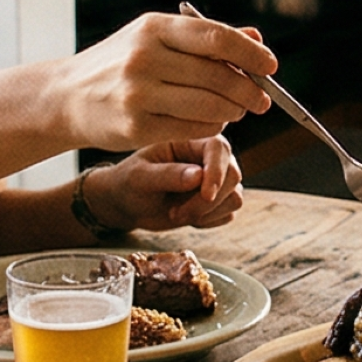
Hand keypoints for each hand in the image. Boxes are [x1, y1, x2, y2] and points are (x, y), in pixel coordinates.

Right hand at [60, 12, 274, 151]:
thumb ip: (205, 39)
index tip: (270, 65)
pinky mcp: (136, 127)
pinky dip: (211, 127)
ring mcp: (139, 93)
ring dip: (232, 110)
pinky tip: (212, 122)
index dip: (250, 53)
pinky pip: (193, 129)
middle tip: (261, 98)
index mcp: (154, 28)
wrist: (67, 96)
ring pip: (209, 106)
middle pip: (217, 75)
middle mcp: (145, 58)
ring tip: (236, 109)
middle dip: (248, 89)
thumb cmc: (119, 63)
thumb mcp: (155, 38)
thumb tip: (255, 39)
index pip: (215, 37)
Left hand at [92, 136, 244, 231]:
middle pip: (233, 175)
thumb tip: (198, 175)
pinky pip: (228, 213)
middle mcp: (208, 157)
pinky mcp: (218, 200)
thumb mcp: (139, 178)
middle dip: (207, 201)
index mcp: (190, 140)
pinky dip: (208, 221)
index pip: (219, 148)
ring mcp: (216, 179)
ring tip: (176, 213)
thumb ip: (167, 174)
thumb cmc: (128, 183)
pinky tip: (186, 216)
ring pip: (234, 197)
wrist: (127, 204)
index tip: (205, 195)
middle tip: (175, 213)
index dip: (217, 171)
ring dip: (206, 213)